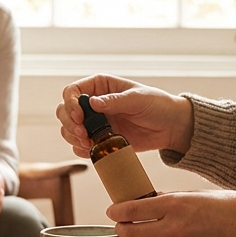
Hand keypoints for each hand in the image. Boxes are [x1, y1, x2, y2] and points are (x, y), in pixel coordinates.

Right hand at [56, 74, 194, 157]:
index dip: (70, 104)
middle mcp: (93, 104)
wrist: (171, 127)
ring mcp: (96, 123)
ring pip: (69, 130)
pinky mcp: (100, 140)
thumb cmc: (157, 105)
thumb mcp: (138, 99)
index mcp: (100, 86)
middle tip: (83, 134)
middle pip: (64, 111)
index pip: (72, 91)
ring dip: (72, 138)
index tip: (79, 117)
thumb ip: (115, 101)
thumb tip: (93, 102)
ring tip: (89, 143)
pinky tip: (93, 150)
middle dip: (69, 123)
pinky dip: (81, 150)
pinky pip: (81, 146)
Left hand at [107, 190, 235, 236]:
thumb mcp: (196, 194)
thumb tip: (147, 201)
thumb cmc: (230, 206)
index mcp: (176, 205)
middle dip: (122, 229)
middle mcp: (175, 228)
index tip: (113, 210)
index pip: (133, 210)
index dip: (117, 211)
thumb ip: (169, 200)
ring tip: (148, 233)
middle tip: (121, 225)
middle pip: (131, 234)